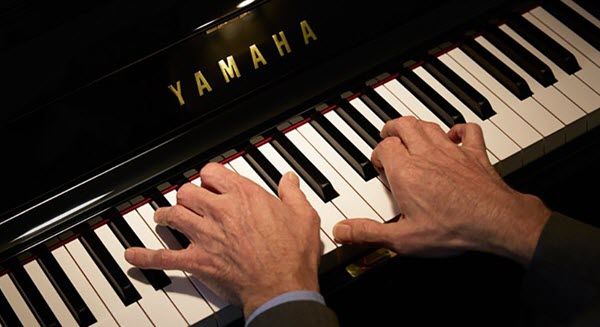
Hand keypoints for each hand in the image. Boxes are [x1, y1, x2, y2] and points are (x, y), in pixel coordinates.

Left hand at [124, 163, 321, 316]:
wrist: (282, 286)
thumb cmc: (292, 254)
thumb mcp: (303, 216)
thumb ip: (292, 194)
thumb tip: (289, 180)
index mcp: (243, 196)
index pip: (212, 172)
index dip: (210, 175)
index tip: (212, 181)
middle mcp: (219, 211)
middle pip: (188, 191)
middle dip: (188, 195)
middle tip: (191, 201)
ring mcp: (205, 235)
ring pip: (173, 215)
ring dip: (167, 215)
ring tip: (164, 217)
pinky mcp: (198, 260)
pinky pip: (164, 257)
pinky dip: (146, 256)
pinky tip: (133, 255)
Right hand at [333, 117, 550, 264]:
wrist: (495, 221)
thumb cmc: (452, 228)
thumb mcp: (403, 238)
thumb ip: (368, 233)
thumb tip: (342, 231)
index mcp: (405, 172)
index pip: (384, 148)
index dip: (378, 154)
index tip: (379, 166)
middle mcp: (426, 155)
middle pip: (404, 125)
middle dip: (393, 128)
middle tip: (388, 136)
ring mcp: (452, 151)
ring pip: (430, 125)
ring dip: (418, 127)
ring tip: (412, 133)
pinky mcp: (475, 154)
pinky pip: (468, 130)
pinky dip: (460, 129)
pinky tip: (455, 135)